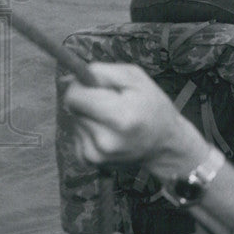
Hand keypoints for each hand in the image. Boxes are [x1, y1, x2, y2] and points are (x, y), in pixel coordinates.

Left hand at [61, 63, 207, 180]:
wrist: (165, 144)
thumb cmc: (153, 106)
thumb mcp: (136, 78)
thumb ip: (101, 72)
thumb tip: (69, 78)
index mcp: (121, 116)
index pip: (74, 97)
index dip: (81, 87)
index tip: (93, 86)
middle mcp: (106, 140)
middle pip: (72, 109)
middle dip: (86, 101)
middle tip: (110, 104)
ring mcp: (96, 154)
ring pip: (73, 121)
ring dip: (87, 116)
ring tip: (112, 119)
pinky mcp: (90, 161)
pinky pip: (75, 135)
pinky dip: (87, 130)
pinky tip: (106, 131)